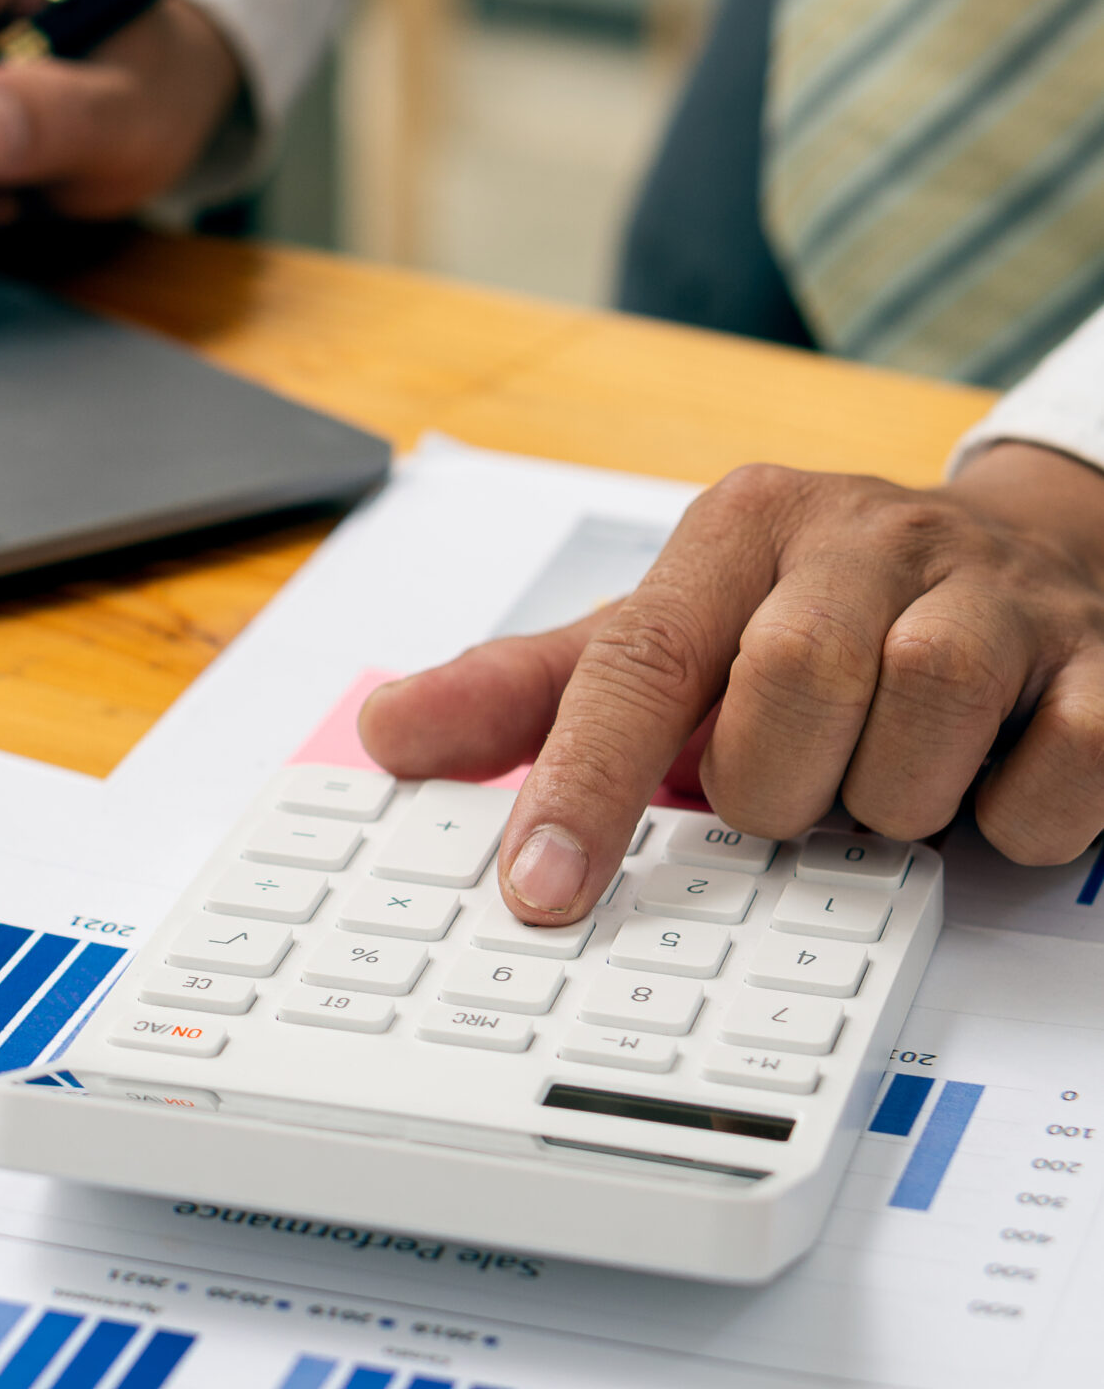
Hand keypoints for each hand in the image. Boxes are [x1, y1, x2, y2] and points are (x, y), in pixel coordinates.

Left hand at [359, 441, 1103, 923]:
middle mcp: (864, 537)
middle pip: (787, 697)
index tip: (538, 894)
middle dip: (780, 786)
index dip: (582, 783)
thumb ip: (533, 690)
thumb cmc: (818, 611)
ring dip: (892, 799)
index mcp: (743, 527)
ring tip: (886, 774)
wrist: (1020, 554)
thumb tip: (389, 732)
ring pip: (918, 734)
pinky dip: (1007, 816)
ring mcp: (990, 593)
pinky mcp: (1097, 662)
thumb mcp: (672, 631)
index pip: (641, 658)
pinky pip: (1047, 776)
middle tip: (796, 785)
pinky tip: (984, 782)